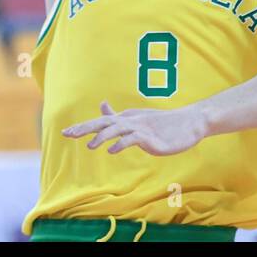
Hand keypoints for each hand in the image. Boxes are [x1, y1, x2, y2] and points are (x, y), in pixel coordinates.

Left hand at [62, 100, 208, 156]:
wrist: (189, 123)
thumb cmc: (163, 123)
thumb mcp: (138, 119)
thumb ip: (118, 115)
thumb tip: (102, 106)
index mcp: (126, 118)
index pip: (101, 122)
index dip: (84, 126)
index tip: (66, 132)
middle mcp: (131, 120)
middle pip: (104, 123)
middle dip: (85, 128)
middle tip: (67, 134)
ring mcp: (141, 128)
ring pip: (117, 129)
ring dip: (102, 137)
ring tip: (89, 146)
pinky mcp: (150, 137)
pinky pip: (133, 139)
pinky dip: (121, 143)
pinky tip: (112, 150)